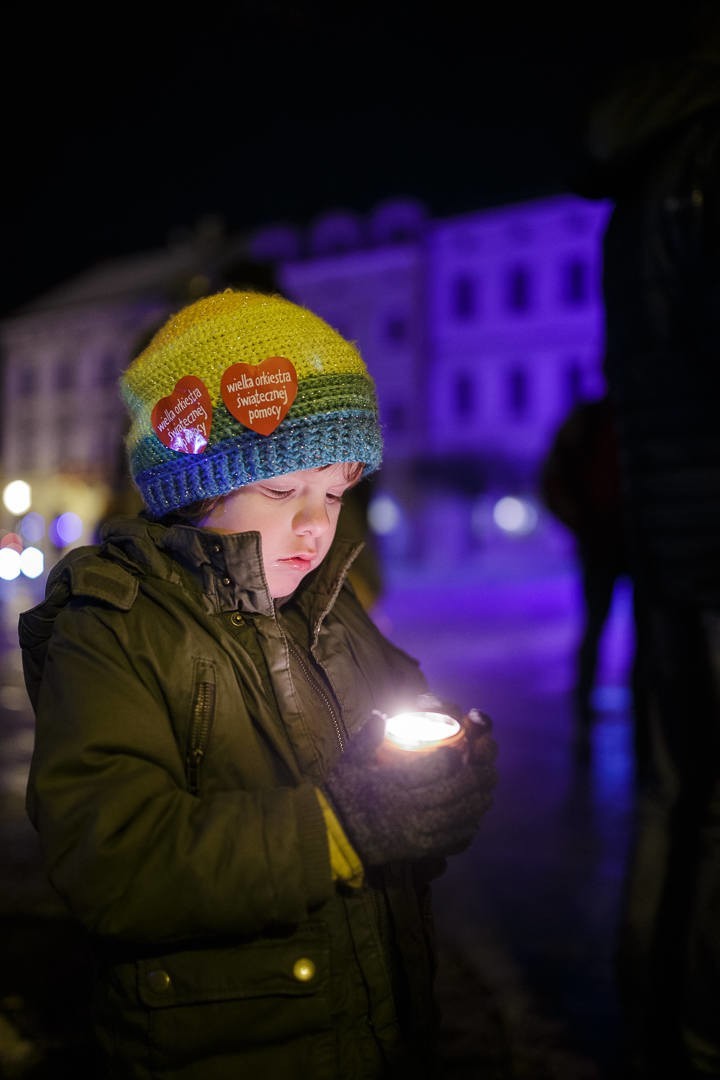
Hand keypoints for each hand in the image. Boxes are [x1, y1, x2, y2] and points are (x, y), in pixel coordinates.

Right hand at [324, 715, 497, 866]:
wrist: (333, 834)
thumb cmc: (342, 794)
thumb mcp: (350, 761)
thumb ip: (368, 738)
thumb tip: (381, 714)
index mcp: (394, 781)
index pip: (434, 767)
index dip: (453, 758)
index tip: (459, 751)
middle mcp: (409, 806)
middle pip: (453, 792)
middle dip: (475, 779)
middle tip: (488, 770)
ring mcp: (415, 830)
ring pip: (456, 817)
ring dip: (476, 805)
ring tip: (487, 794)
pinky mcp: (416, 849)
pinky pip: (448, 841)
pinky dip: (464, 832)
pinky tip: (471, 823)